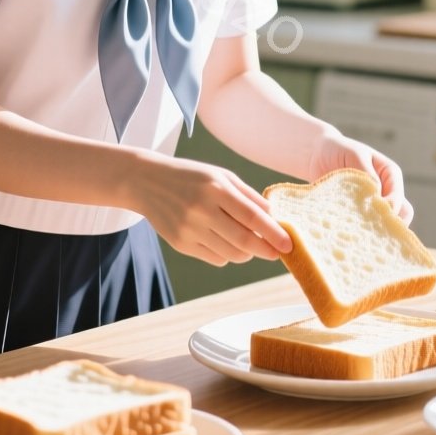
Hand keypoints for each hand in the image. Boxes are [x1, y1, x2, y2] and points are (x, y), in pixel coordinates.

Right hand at [123, 154, 292, 266]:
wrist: (147, 182)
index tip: (289, 245)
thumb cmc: (191, 177)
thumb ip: (248, 196)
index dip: (274, 233)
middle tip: (277, 253)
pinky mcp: (180, 244)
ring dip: (247, 253)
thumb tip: (273, 217)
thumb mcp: (221, 176)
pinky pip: (215, 258)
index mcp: (216, 189)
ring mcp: (189, 230)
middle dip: (266, 250)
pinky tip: (222, 240)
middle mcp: (202, 210)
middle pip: (244, 241)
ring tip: (248, 243)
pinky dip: (227, 254)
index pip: (252, 217)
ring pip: (231, 254)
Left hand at [306, 131, 413, 225]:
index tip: (368, 213)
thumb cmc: (338, 150)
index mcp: (391, 174)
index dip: (386, 210)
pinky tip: (351, 233)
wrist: (318, 155)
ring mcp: (375, 203)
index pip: (396, 198)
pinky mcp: (360, 213)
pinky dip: (363, 231)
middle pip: (400, 215)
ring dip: (377, 230)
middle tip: (368, 229)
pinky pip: (368, 226)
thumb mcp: (354, 156)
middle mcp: (387, 191)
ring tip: (360, 233)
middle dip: (387, 224)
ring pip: (387, 224)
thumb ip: (368, 175)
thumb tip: (377, 199)